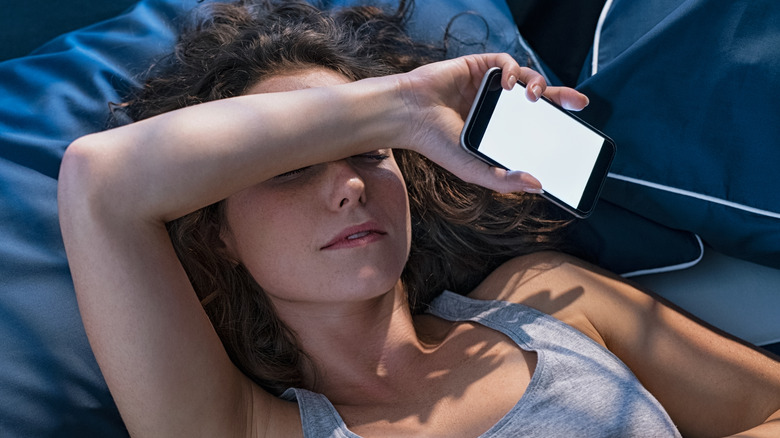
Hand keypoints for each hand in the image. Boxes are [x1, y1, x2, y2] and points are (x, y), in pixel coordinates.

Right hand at [395, 53, 588, 193]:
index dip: (558, 124)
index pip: (536, 125)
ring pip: (527, 78)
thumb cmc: (436, 144)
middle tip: (579, 104)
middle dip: (562, 98)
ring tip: (536, 96)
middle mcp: (498, 106)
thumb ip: (505, 180)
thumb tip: (538, 186)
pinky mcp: (479, 67)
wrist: (408, 116)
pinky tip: (509, 84)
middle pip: (539, 99)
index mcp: (499, 129)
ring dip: (539, 83)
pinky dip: (513, 70)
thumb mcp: (475, 171)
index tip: (577, 130)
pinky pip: (506, 62)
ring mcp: (490, 86)